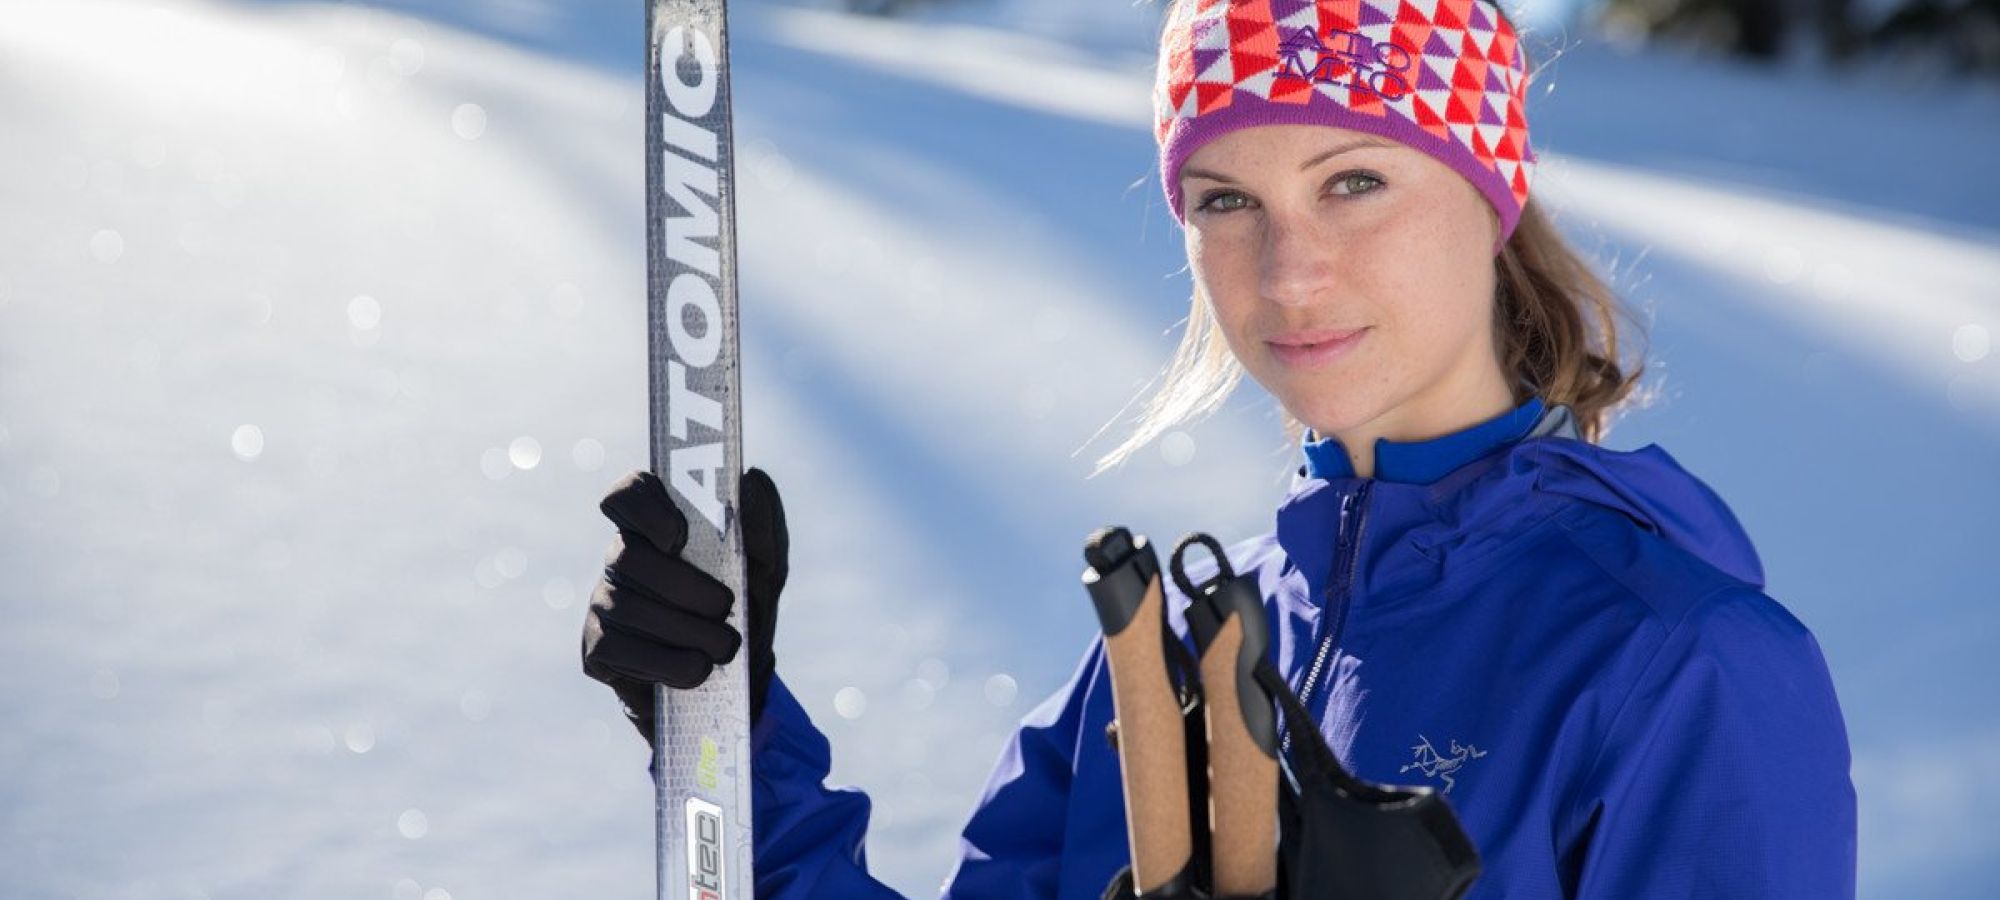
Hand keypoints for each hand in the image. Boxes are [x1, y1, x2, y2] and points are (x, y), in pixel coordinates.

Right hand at [580, 467, 788, 744]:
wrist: (739, 684)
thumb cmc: (747, 613)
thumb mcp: (766, 570)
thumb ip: (761, 525)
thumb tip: (750, 478)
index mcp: (659, 527)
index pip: (628, 492)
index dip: (644, 508)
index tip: (678, 536)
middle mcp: (621, 558)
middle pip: (628, 554)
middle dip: (685, 586)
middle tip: (725, 608)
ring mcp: (603, 602)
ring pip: (628, 606)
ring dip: (687, 632)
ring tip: (723, 648)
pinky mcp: (596, 648)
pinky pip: (619, 649)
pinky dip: (667, 664)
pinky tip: (694, 671)